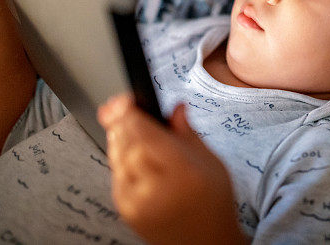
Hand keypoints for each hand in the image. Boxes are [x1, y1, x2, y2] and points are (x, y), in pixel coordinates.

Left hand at [98, 95, 245, 244]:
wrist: (205, 243)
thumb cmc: (213, 202)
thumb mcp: (210, 161)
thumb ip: (187, 132)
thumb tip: (175, 106)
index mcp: (183, 172)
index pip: (145, 136)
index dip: (129, 113)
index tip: (124, 99)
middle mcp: (156, 189)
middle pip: (127, 145)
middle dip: (121, 121)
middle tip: (120, 105)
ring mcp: (138, 203)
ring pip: (117, 159)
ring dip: (117, 138)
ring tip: (127, 126)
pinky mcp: (126, 211)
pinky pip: (115, 176)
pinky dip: (118, 159)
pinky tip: (130, 152)